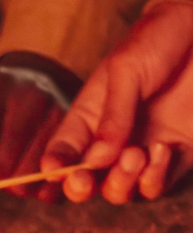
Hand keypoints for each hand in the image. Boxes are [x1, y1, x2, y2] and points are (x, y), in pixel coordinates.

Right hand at [42, 0, 192, 202]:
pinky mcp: (177, 154)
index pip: (62, 153)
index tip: (57, 171)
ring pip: (119, 191)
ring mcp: (142, 150)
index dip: (55, 169)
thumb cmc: (158, 41)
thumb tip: (95, 160)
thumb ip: (112, 117)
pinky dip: (155, 178)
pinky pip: (158, 185)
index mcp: (88, 118)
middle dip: (81, 188)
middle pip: (86, 182)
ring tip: (136, 154)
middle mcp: (111, 141)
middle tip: (87, 176)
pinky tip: (163, 149)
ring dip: (121, 183)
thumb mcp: (125, 71)